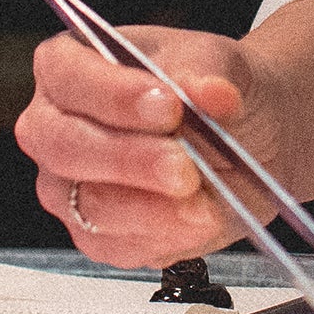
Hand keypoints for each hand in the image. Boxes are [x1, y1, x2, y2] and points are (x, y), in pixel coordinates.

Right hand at [8, 0, 313, 273]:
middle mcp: (62, 125)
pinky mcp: (100, 231)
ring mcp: (75, 184)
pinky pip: (109, 247)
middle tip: (188, 165)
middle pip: (57, 144)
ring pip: (79, 202)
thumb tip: (214, 93)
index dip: (109, 93)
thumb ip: (219, 77)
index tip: (168, 104)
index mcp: (78, 66)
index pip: (63, 73)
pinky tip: (195, 225)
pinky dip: (154, 241)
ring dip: (143, 205)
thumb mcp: (234, 71)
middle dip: (125, 159)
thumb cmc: (232, 91)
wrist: (256, 133)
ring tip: (204, 196)